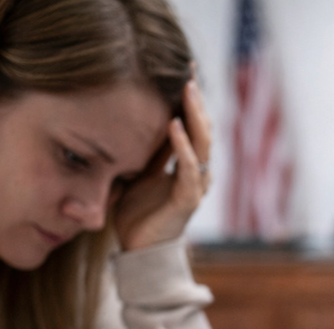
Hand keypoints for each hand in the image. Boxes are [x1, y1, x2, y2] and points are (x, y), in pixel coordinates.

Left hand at [113, 78, 211, 250]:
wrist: (139, 252)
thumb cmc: (138, 214)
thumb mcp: (137, 172)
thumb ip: (145, 150)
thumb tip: (131, 120)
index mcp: (187, 165)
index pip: (192, 126)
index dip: (189, 101)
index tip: (183, 72)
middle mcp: (197, 173)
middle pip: (202, 129)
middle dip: (196, 100)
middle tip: (188, 71)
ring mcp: (195, 187)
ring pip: (202, 144)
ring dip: (194, 116)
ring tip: (187, 90)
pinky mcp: (186, 201)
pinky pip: (188, 169)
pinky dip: (183, 147)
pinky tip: (174, 125)